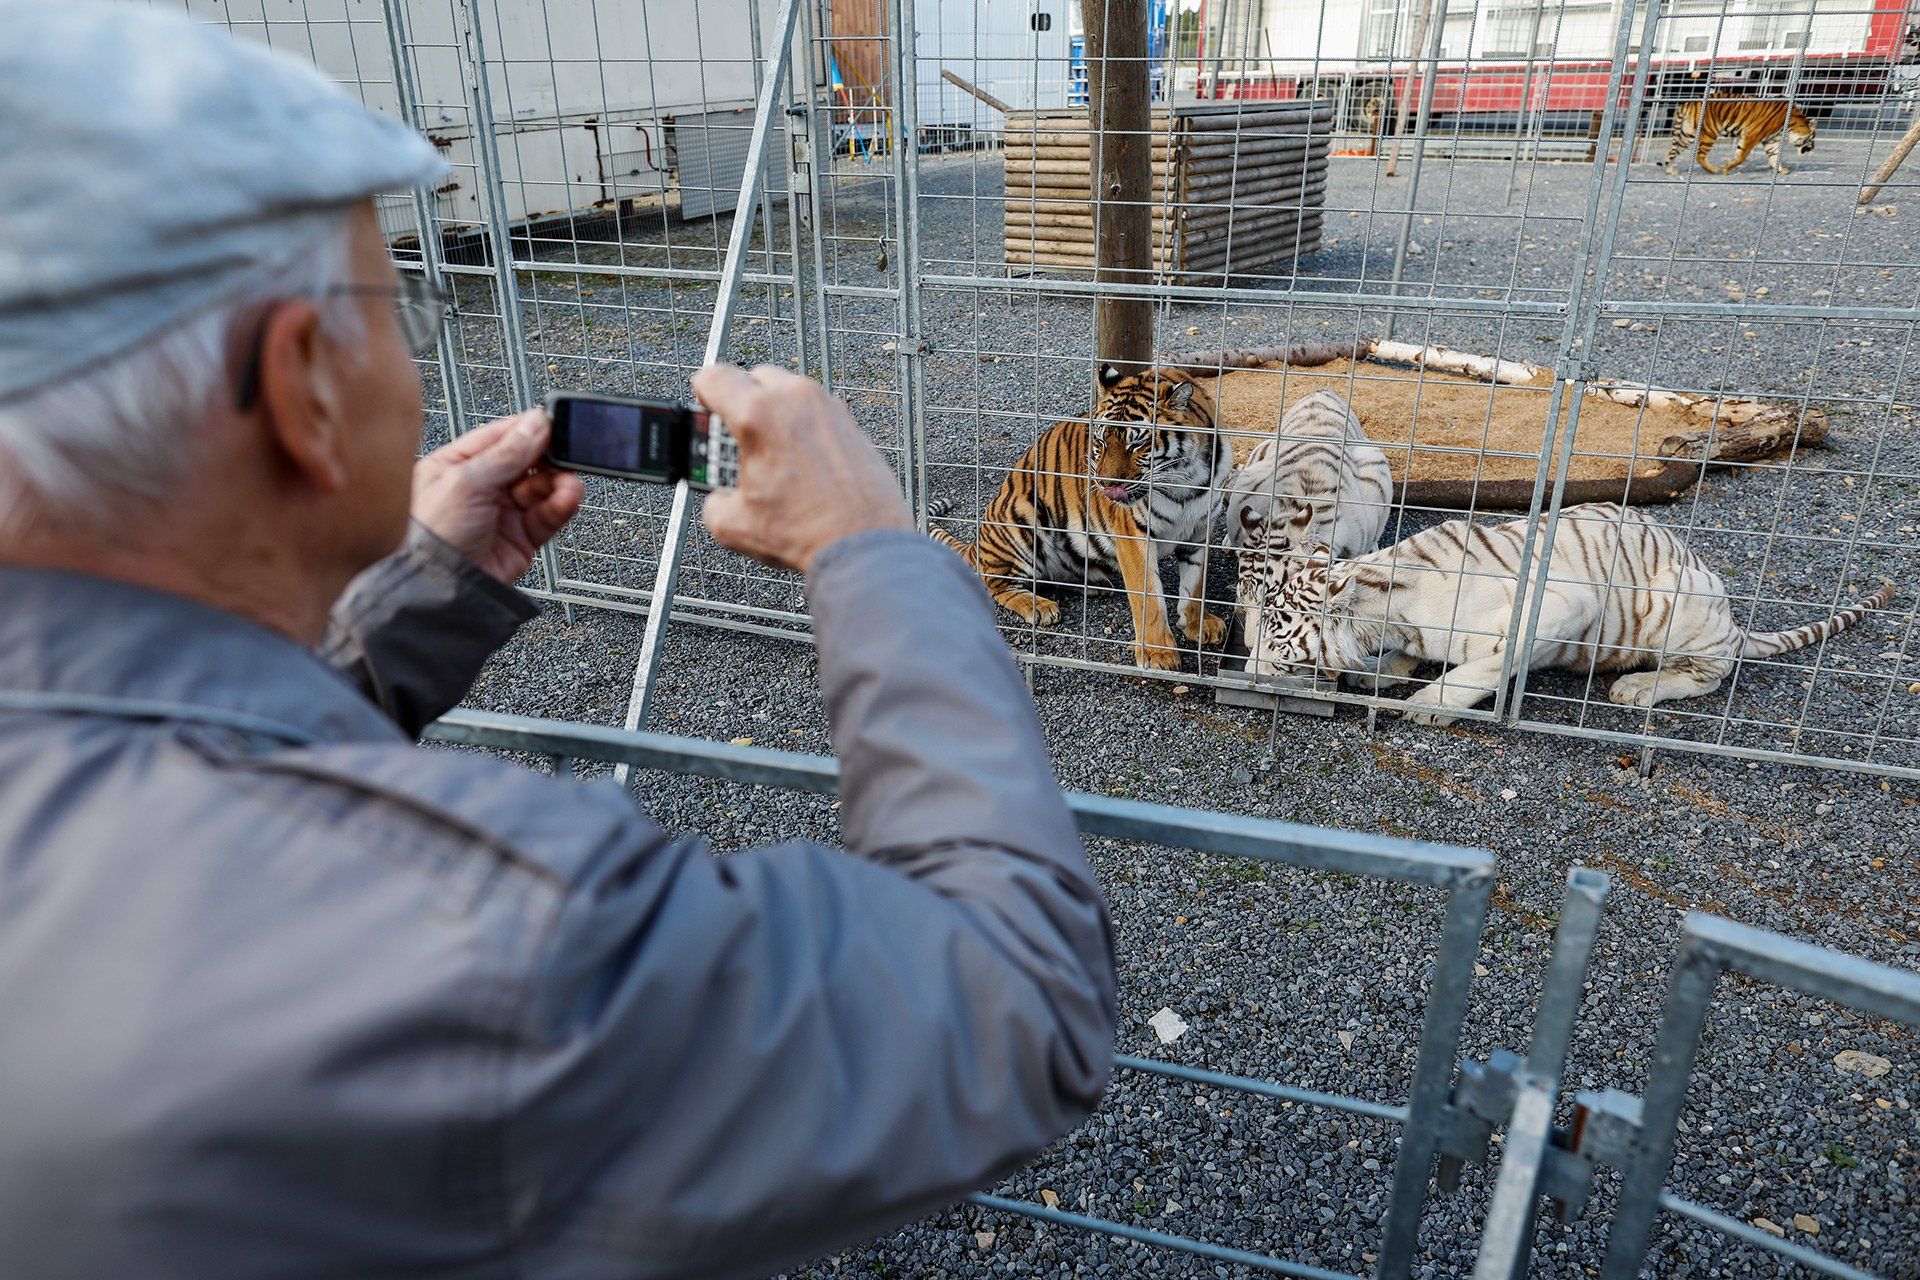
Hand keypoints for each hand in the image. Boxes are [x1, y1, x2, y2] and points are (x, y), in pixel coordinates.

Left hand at [411, 410, 584, 584]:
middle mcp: (481, 487)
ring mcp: (503, 512)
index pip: (500, 437)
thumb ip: (506, 453)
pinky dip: (563, 504)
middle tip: (566, 453)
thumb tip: (536, 423)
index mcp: (457, 464)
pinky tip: (568, 497)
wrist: (438, 587)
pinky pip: (549, 514)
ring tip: (568, 483)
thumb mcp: (465, 482)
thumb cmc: (431, 535)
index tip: (554, 424)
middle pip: (527, 461)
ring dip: (560, 482)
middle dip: (549, 457)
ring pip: (543, 487)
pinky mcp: (522, 537)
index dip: (528, 430)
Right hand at [693, 364, 909, 572]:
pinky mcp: (849, 421)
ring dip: (773, 411)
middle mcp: (795, 399)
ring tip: (771, 451)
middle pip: (753, 378)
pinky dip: (802, 425)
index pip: (714, 376)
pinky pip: (815, 410)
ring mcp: (827, 406)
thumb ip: (714, 502)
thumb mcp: (735, 526)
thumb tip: (720, 499)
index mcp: (758, 415)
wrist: (863, 544)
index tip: (704, 405)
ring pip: (788, 391)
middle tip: (736, 436)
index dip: (701, 391)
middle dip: (740, 402)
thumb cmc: (807, 532)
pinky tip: (801, 460)